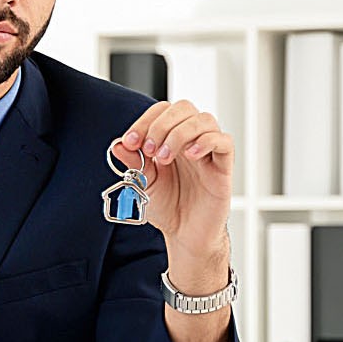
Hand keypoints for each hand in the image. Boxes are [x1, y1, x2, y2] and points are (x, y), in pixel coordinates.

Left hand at [115, 102, 233, 261]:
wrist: (184, 234)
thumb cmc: (168, 207)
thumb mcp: (143, 183)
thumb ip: (133, 163)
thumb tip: (118, 145)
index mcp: (171, 139)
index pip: (162, 111)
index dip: (145, 120)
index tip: (130, 141)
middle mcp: (191, 141)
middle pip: (184, 107)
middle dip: (162, 124)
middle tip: (149, 150)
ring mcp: (208, 152)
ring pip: (205, 120)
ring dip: (180, 133)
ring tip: (165, 158)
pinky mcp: (223, 167)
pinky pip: (224, 142)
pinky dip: (206, 142)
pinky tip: (191, 155)